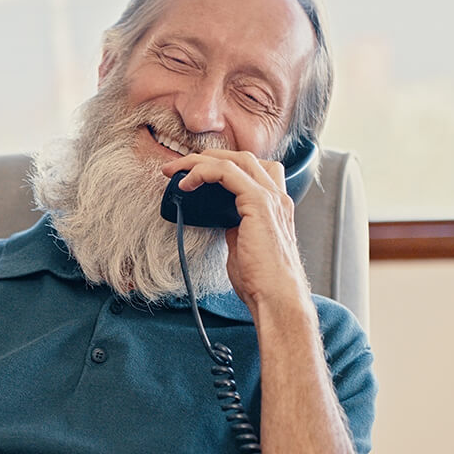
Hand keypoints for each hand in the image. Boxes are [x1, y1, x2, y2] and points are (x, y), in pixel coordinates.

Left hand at [160, 149, 309, 311]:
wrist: (275, 296)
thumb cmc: (260, 279)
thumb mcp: (242, 245)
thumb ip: (234, 226)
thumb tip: (217, 218)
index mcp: (275, 205)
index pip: (253, 168)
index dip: (223, 164)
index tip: (194, 174)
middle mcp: (277, 197)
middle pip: (242, 158)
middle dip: (207, 157)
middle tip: (178, 168)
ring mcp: (271, 198)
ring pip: (234, 160)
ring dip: (200, 161)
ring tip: (175, 171)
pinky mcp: (259, 204)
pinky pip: (227, 173)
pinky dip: (203, 173)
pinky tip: (186, 184)